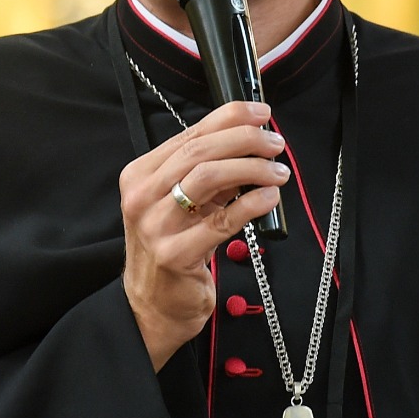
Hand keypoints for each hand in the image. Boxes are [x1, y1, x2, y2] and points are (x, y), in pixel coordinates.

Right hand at [118, 101, 289, 369]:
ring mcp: (154, 226)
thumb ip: (206, 174)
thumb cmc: (172, 247)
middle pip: (198, 151)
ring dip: (250, 168)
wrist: (154, 303)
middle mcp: (141, 196)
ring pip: (207, 178)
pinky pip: (221, 221)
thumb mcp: (181, 204)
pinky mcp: (174, 254)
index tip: (262, 114)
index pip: (189, 134)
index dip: (230, 117)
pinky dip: (251, 204)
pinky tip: (270, 198)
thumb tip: (250, 142)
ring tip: (278, 171)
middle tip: (276, 144)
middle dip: (245, 140)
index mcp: (140, 174)